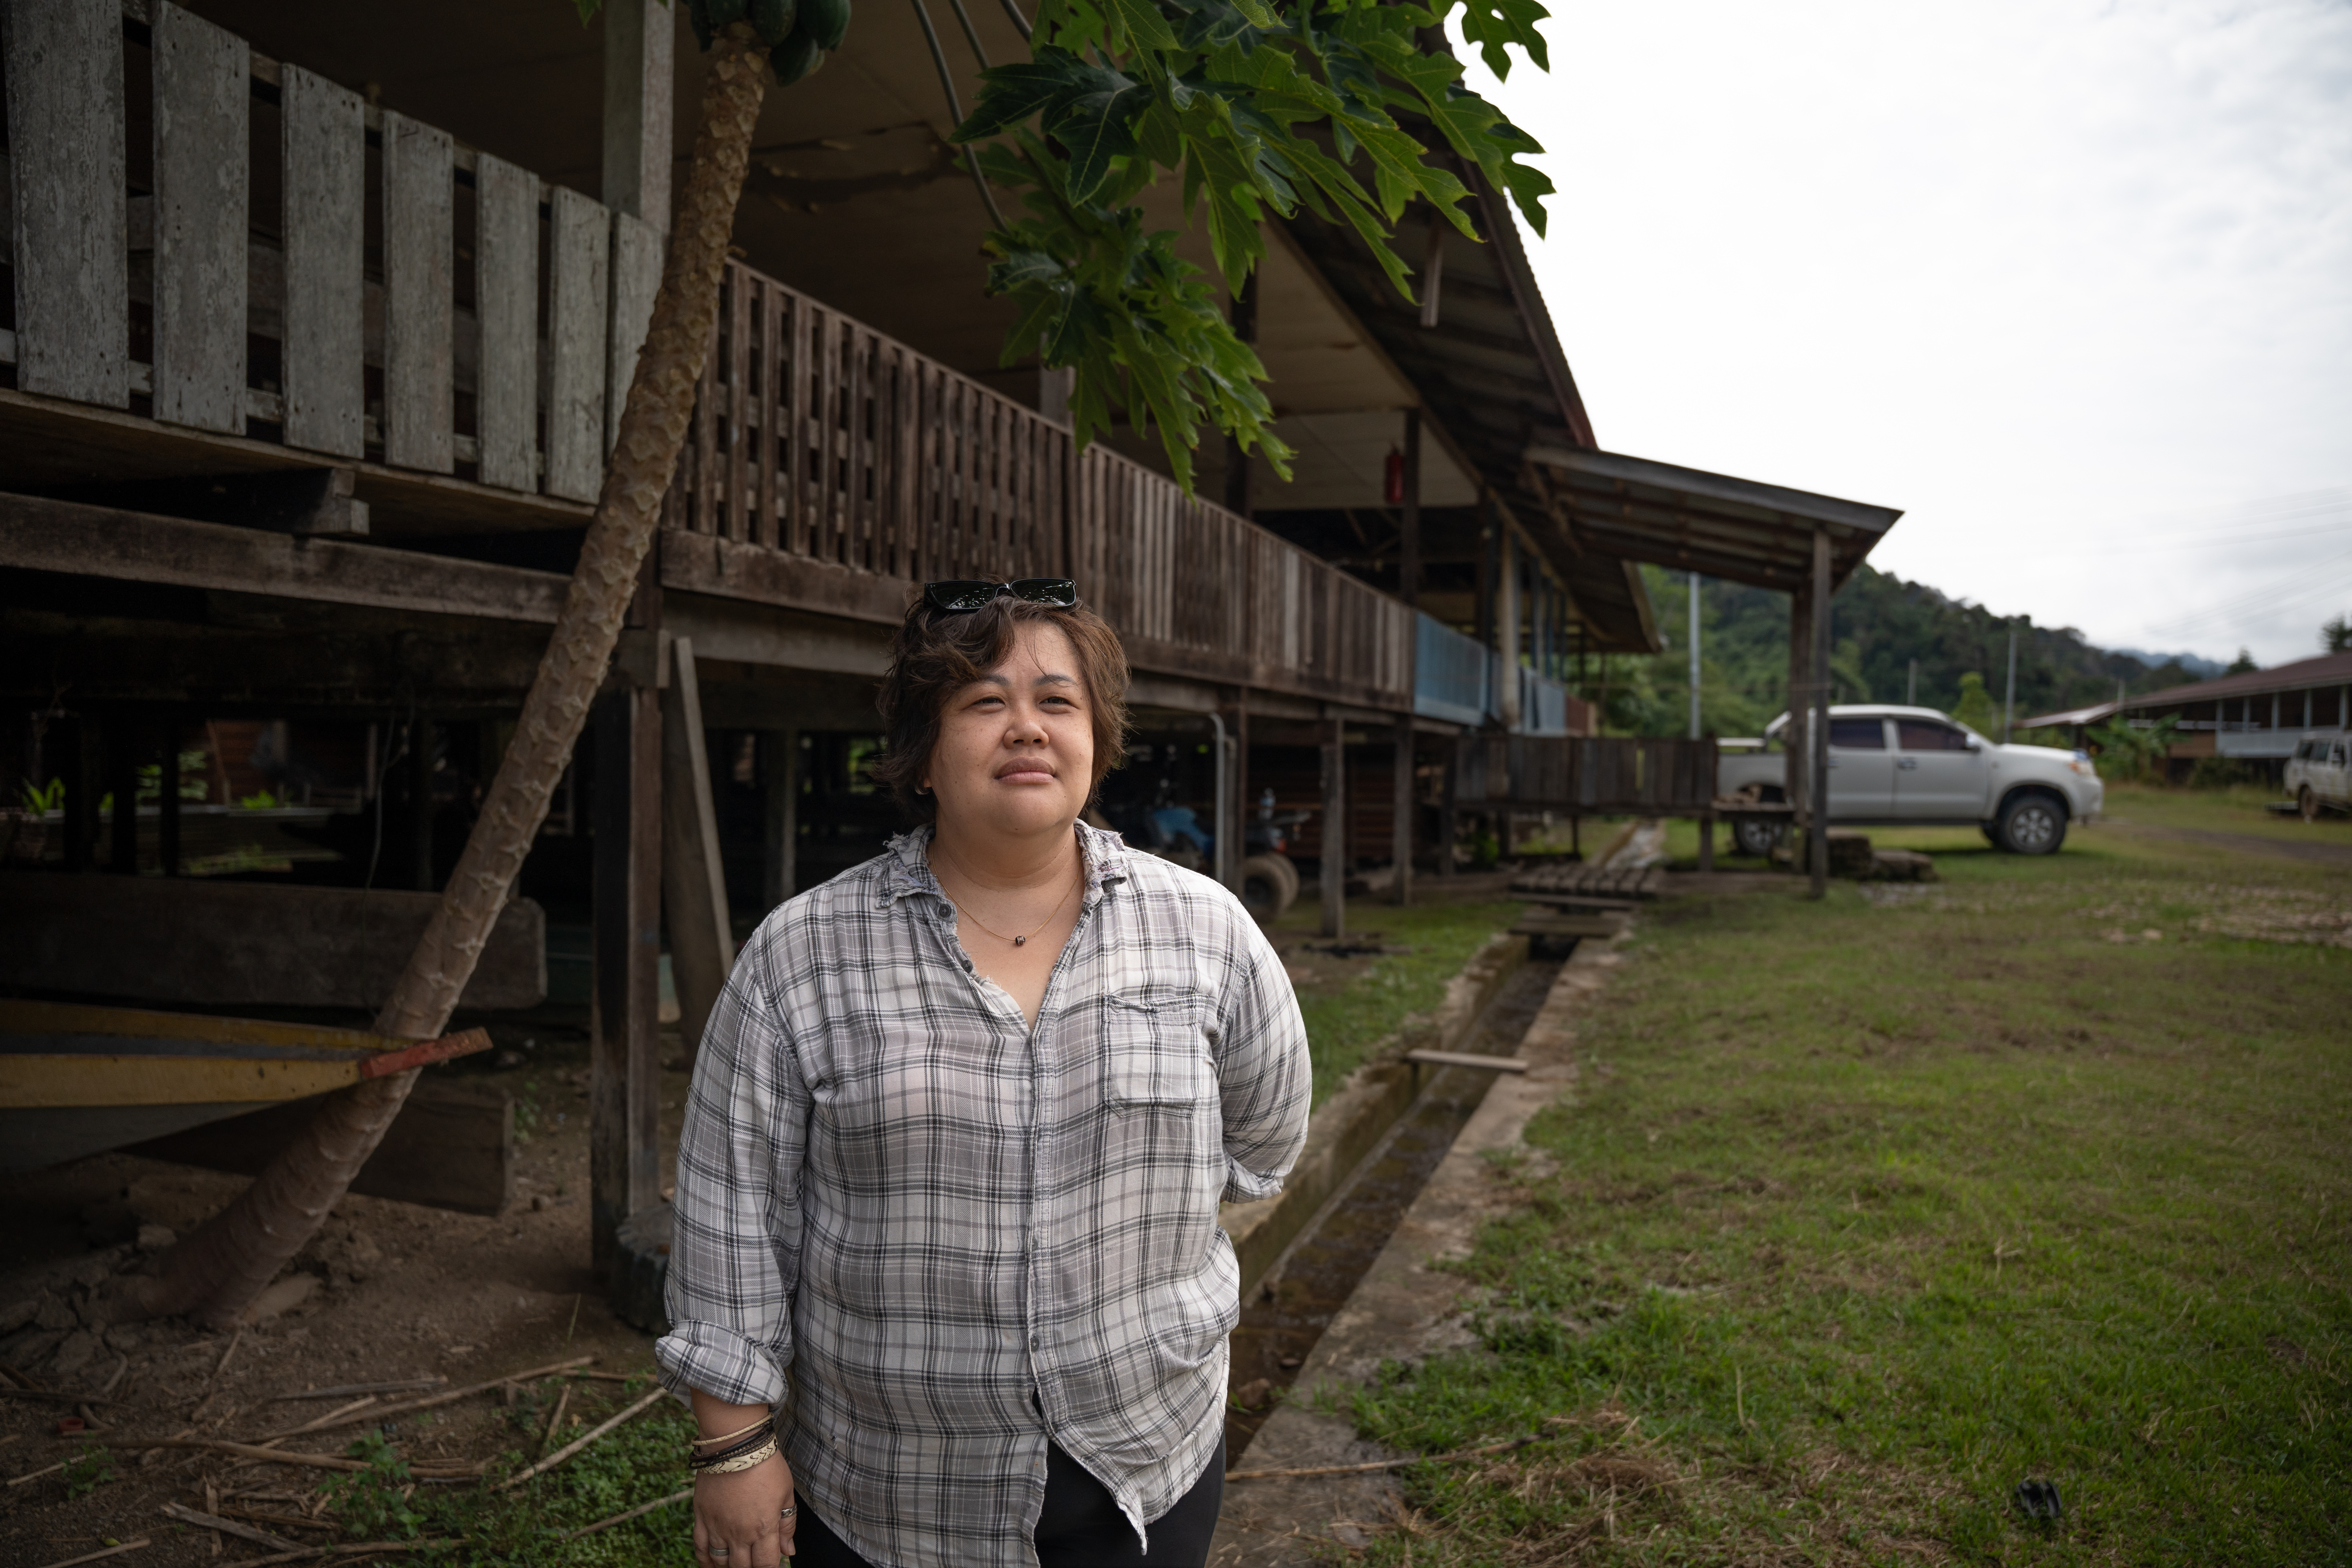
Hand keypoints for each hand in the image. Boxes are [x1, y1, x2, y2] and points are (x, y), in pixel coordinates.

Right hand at [693, 1450, 794, 1567]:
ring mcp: (718, 1527)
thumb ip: (787, 1525)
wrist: (735, 1445)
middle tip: (753, 1560)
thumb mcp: (786, 1492)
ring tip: (735, 1563)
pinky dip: (704, 1560)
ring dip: (729, 1566)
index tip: (771, 1564)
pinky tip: (709, 1564)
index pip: (766, 1564)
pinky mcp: (701, 1517)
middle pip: (743, 1567)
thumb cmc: (765, 1465)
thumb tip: (789, 1551)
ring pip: (721, 1561)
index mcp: (763, 1528)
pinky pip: (700, 1547)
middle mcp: (739, 1533)